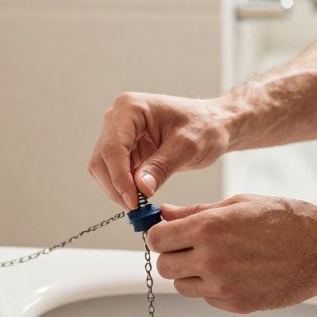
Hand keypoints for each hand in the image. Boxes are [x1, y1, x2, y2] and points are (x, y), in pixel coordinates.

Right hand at [88, 92, 232, 208]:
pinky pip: (114, 173)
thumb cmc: (205, 126)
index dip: (119, 178)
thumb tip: (141, 188)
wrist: (213, 125)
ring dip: (118, 190)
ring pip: (103, 169)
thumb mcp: (188, 146)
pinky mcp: (124, 150)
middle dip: (116, 186)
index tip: (133, 202)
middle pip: (102, 159)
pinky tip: (141, 197)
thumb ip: (162, 166)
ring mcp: (118, 134)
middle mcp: (118, 118)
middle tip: (137, 209)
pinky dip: (124, 188)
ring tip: (141, 204)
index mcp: (130, 108)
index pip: (113, 147)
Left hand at [147, 194, 316, 312]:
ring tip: (216, 259)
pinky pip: (206, 298)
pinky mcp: (235, 304)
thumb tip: (166, 214)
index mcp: (209, 228)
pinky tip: (234, 272)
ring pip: (182, 286)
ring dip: (190, 273)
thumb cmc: (287, 221)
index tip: (167, 233)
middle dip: (172, 255)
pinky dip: (212, 288)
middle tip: (190, 247)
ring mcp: (223, 286)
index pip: (157, 239)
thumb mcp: (239, 204)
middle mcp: (211, 259)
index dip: (160, 235)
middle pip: (164, 265)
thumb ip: (196, 212)